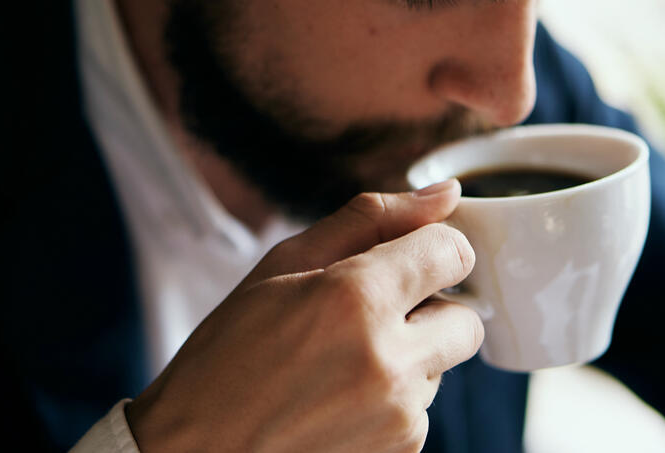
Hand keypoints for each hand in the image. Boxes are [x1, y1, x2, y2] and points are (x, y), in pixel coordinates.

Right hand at [126, 179, 483, 452]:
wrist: (197, 450)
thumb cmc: (228, 354)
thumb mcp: (283, 266)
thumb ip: (371, 219)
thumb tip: (445, 193)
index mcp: (356, 298)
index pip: (453, 252)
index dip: (433, 249)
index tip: (408, 258)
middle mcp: (389, 360)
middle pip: (467, 316)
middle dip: (433, 308)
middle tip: (373, 313)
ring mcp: (400, 415)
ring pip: (444, 364)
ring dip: (411, 354)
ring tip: (342, 362)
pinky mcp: (402, 451)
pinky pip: (423, 406)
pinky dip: (396, 395)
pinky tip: (342, 396)